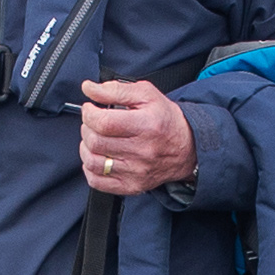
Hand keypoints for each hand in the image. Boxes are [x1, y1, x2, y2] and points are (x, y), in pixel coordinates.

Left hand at [75, 81, 194, 194]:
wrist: (188, 148)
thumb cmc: (165, 120)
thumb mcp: (146, 95)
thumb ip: (115, 89)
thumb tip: (89, 88)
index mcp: (147, 125)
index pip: (104, 122)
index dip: (89, 113)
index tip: (90, 109)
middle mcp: (142, 151)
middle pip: (96, 142)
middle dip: (87, 128)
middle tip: (93, 122)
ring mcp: (136, 172)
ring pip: (93, 162)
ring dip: (86, 147)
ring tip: (95, 138)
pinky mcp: (132, 186)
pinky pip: (98, 182)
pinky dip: (90, 169)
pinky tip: (99, 157)